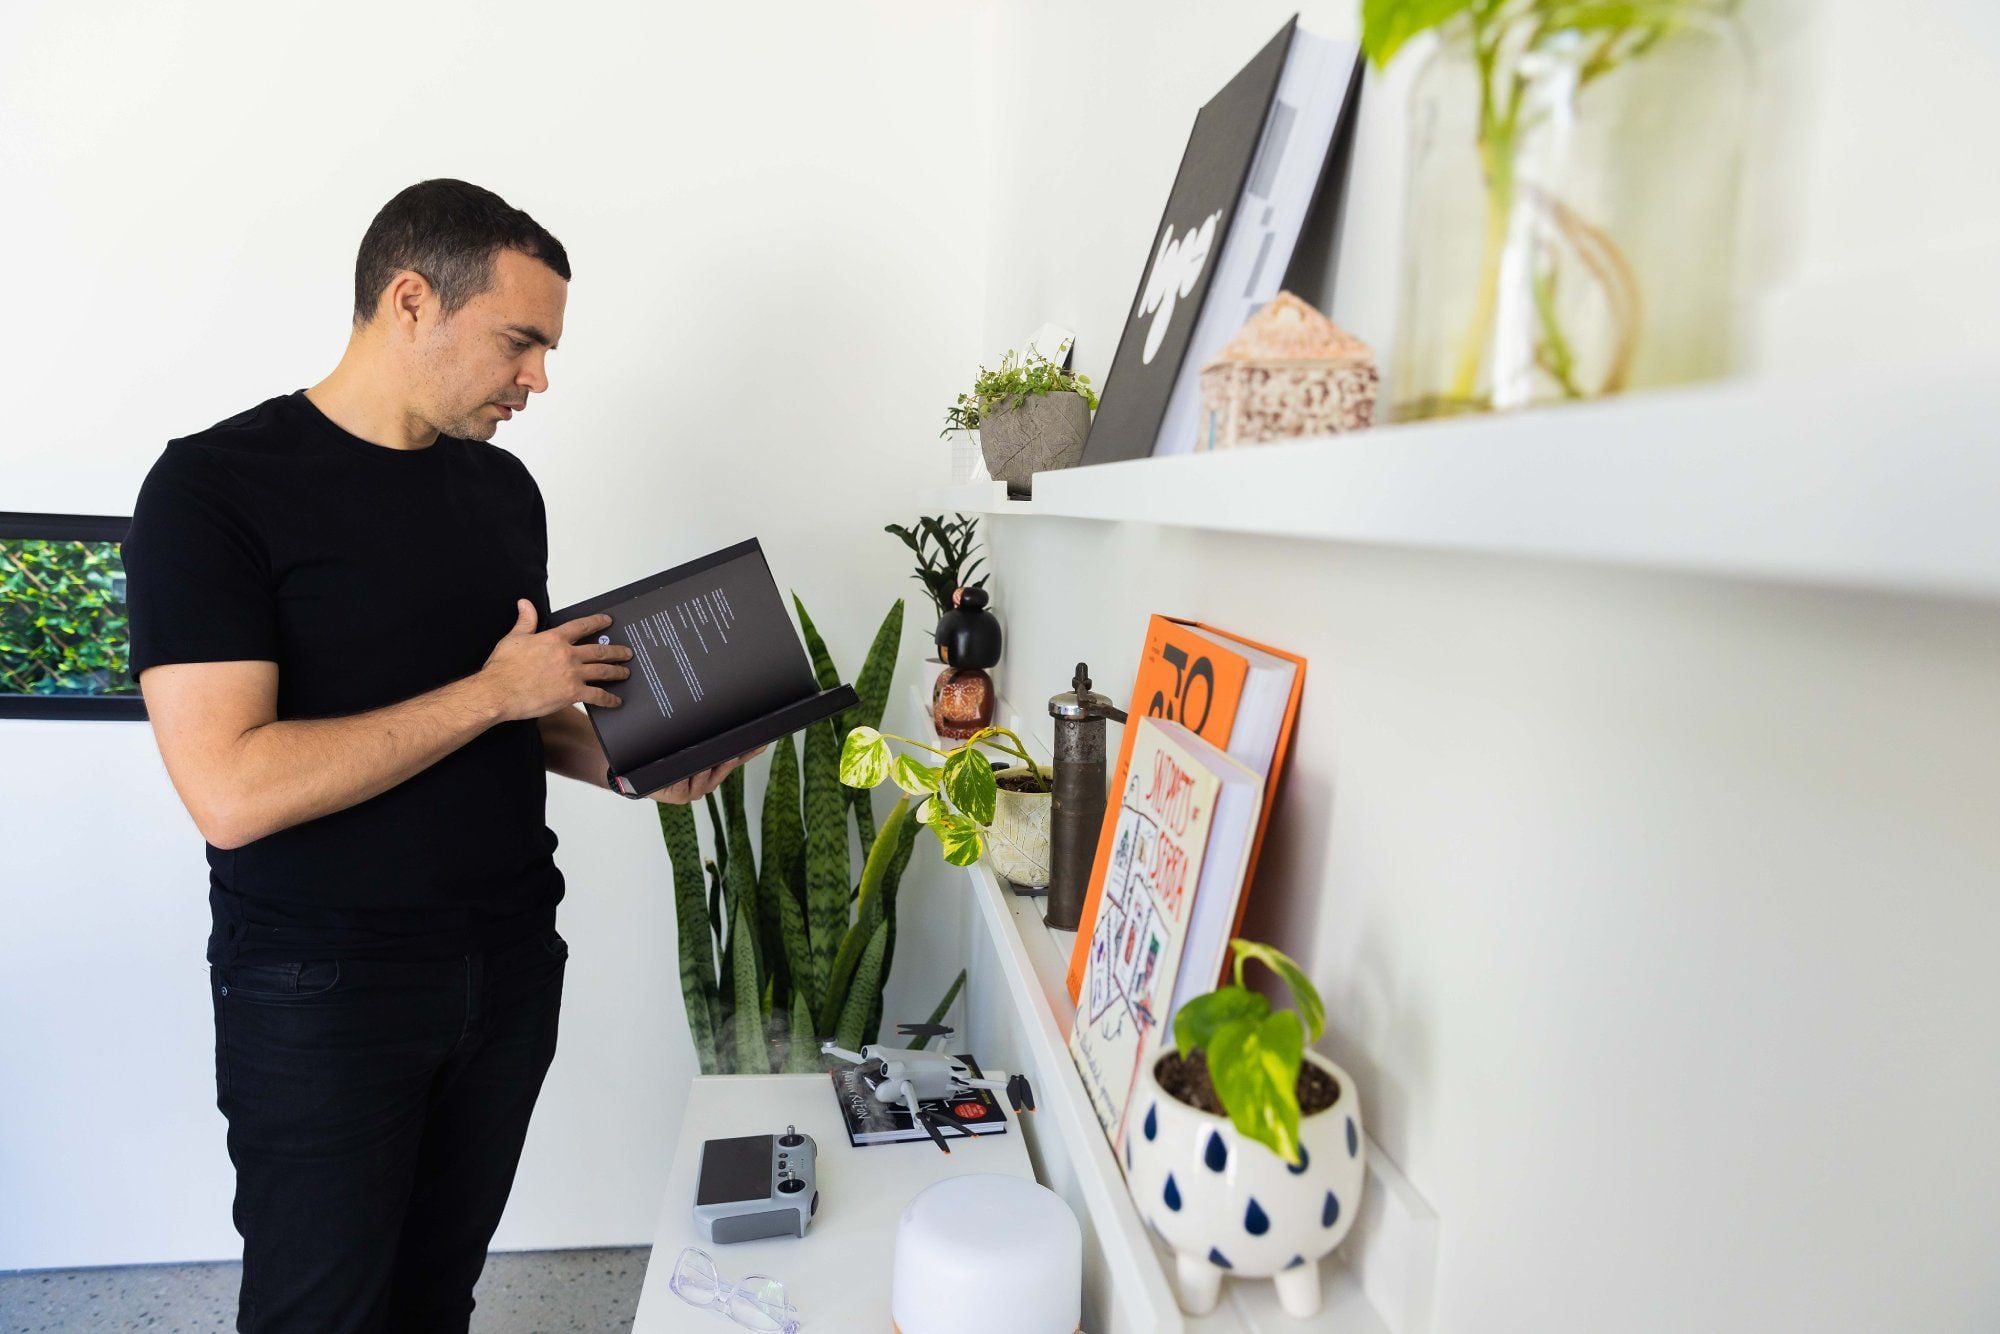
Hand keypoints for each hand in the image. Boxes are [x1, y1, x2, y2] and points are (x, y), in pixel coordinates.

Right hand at [480, 600, 633, 722]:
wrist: (499, 691)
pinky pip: (597, 695)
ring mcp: (572, 674)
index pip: (581, 626)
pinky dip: (609, 699)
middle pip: (599, 650)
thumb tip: (525, 603)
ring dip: (617, 671)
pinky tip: (616, 701)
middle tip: (627, 652)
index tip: (608, 621)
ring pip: (602, 671)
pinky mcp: (572, 693)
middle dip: (616, 651)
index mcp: (554, 639)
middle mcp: (568, 654)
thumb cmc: (503, 667)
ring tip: (626, 672)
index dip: (597, 622)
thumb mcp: (514, 638)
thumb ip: (525, 621)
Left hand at [645, 745, 768, 804]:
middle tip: (740, 750)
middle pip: (725, 768)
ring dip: (710, 769)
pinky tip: (688, 772)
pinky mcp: (682, 796)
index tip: (763, 742)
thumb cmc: (662, 757)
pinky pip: (688, 785)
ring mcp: (696, 789)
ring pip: (707, 777)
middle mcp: (708, 778)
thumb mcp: (684, 743)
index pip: (737, 757)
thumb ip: (701, 736)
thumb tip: (712, 711)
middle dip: (732, 759)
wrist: (636, 774)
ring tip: (714, 761)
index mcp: (713, 766)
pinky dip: (689, 777)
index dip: (750, 751)